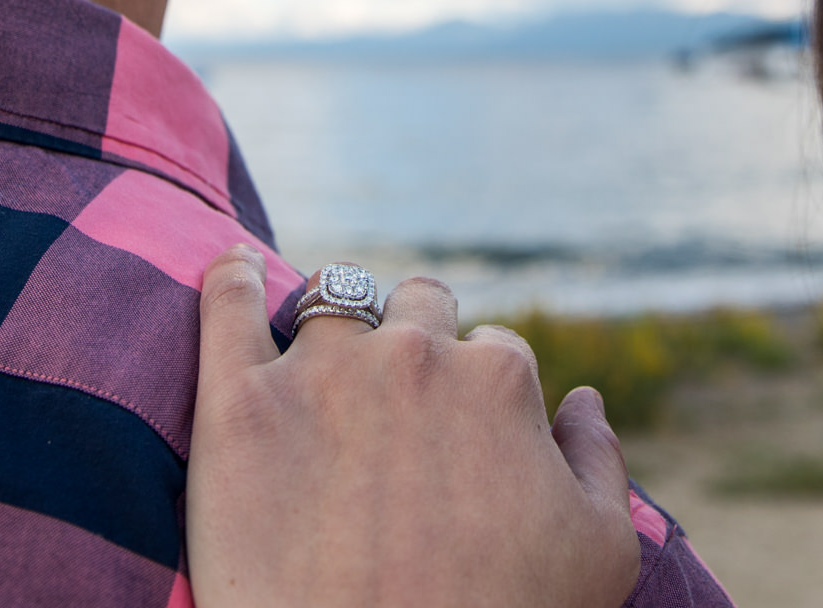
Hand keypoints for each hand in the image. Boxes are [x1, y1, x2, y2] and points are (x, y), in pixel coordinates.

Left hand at [187, 245, 641, 607]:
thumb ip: (599, 458)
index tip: (461, 439)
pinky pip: (224, 303)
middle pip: (416, 305)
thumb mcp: (599, 554)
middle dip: (415, 338)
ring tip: (320, 352)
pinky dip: (227, 277)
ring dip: (335, 317)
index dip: (481, 393)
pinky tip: (230, 268)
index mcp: (498, 380)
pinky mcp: (236, 405)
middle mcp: (412, 355)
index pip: (494, 350)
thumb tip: (580, 396)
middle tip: (394, 402)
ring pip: (330, 298)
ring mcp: (319, 374)